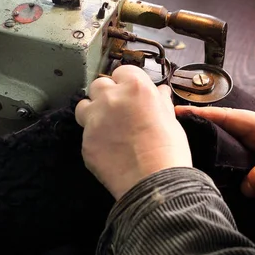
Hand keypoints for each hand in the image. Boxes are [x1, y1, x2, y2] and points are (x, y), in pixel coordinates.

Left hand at [75, 65, 191, 199]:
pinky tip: (109, 149)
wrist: (155, 183)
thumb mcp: (171, 119)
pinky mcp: (86, 141)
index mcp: (135, 87)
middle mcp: (111, 98)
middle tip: (118, 110)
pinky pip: (86, 133)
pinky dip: (95, 138)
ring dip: (92, 111)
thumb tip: (159, 91)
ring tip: (107, 126)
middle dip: (106, 94)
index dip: (126, 81)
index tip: (130, 92)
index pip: (122, 71)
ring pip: (83, 105)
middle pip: (99, 85)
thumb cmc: (169, 150)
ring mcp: (95, 119)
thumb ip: (160, 101)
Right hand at [174, 106, 254, 196]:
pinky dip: (215, 160)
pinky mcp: (254, 160)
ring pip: (221, 142)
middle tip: (167, 132)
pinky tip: (202, 169)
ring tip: (177, 149)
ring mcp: (253, 145)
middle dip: (194, 127)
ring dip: (203, 144)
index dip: (200, 114)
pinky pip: (229, 157)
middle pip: (217, 126)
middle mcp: (253, 131)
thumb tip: (241, 185)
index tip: (175, 113)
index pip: (224, 116)